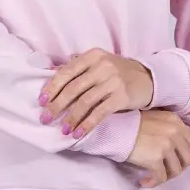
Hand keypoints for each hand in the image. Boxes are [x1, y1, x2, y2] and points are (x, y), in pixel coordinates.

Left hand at [39, 48, 153, 137]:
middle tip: (45, 119)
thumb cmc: (118, 72)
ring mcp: (113, 81)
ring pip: (85, 102)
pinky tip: (78, 132)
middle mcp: (102, 66)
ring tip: (63, 129)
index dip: (52, 88)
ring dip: (71, 118)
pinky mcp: (121, 96)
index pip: (66, 72)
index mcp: (92, 56)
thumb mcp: (99, 63)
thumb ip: (78, 68)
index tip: (41, 102)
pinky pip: (99, 112)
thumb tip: (52, 74)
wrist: (148, 78)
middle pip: (73, 88)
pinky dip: (86, 124)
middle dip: (57, 105)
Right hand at [126, 109, 189, 187]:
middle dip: (179, 167)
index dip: (185, 154)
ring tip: (155, 176)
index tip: (175, 159)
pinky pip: (161, 177)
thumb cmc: (130, 123)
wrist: (114, 128)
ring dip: (167, 176)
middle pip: (188, 158)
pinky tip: (144, 182)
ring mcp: (166, 146)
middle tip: (167, 170)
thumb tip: (176, 147)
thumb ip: (168, 128)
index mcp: (175, 121)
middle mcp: (174, 132)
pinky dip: (153, 183)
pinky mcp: (156, 159)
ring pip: (176, 170)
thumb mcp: (155, 118)